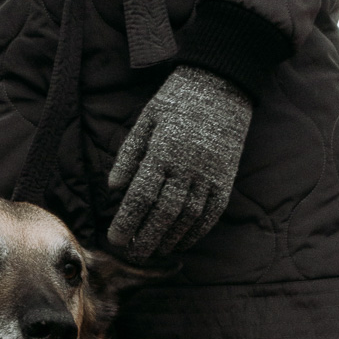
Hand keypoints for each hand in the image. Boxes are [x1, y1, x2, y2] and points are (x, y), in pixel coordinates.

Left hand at [107, 67, 251, 260]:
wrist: (222, 83)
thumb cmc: (177, 101)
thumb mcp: (146, 120)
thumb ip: (129, 154)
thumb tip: (113, 188)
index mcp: (162, 152)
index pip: (140, 197)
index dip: (127, 222)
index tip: (116, 240)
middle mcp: (186, 168)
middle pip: (163, 214)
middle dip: (146, 239)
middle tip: (133, 255)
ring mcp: (209, 175)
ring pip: (187, 218)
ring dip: (169, 239)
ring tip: (155, 251)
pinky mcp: (226, 179)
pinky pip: (211, 214)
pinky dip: (196, 232)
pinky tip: (182, 242)